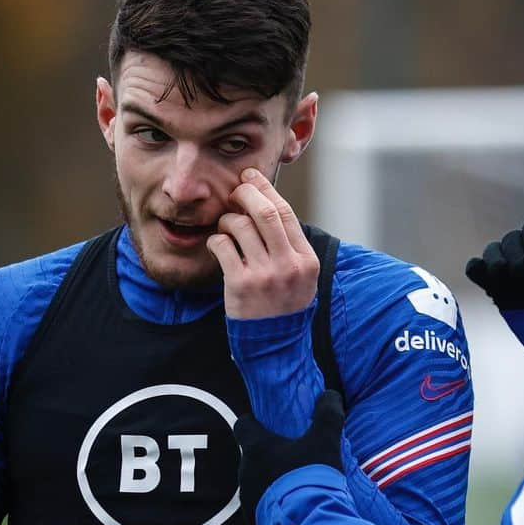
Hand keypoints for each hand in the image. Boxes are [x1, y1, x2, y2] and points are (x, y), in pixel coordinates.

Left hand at [207, 168, 319, 318]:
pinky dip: (216, 240)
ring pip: (240, 226)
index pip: (286, 213)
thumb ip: (290, 246)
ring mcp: (265, 275)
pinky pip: (222, 246)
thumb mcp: (301, 277)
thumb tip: (267, 204)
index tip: (251, 178)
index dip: (265, 190)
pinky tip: (218, 246)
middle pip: (265, 212)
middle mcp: (289, 265)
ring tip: (226, 226)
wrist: (275, 346)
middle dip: (246, 194)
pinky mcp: (240, 285)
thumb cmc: (284, 306)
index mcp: (307, 260)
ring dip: (227, 219)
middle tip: (235, 191)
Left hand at [234, 390, 344, 524]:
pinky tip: (293, 504)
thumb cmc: (312, 475)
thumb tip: (330, 394)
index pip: (242, 425)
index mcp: (257, 448)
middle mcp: (245, 471)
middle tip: (292, 454)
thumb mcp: (326, 440)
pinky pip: (261, 505)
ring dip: (271, 479)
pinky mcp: (254, 519)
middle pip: (252, 455)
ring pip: (256, 481)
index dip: (252, 421)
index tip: (265, 422)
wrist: (308, 521)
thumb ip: (328, 414)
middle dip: (268, 454)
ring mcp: (248, 497)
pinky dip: (274, 501)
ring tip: (295, 483)